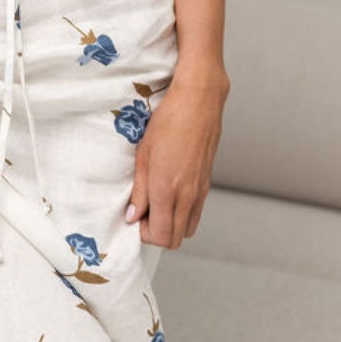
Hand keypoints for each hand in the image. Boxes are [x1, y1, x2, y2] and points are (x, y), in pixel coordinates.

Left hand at [123, 69, 227, 248]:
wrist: (198, 102)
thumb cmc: (168, 122)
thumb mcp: (143, 155)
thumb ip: (139, 190)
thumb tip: (133, 216)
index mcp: (167, 190)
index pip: (159, 236)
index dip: (144, 233)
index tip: (136, 216)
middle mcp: (187, 196)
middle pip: (174, 239)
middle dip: (157, 233)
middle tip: (145, 212)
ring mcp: (200, 191)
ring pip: (187, 229)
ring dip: (171, 225)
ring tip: (158, 204)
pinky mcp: (207, 184)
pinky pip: (196, 213)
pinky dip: (182, 214)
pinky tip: (171, 194)